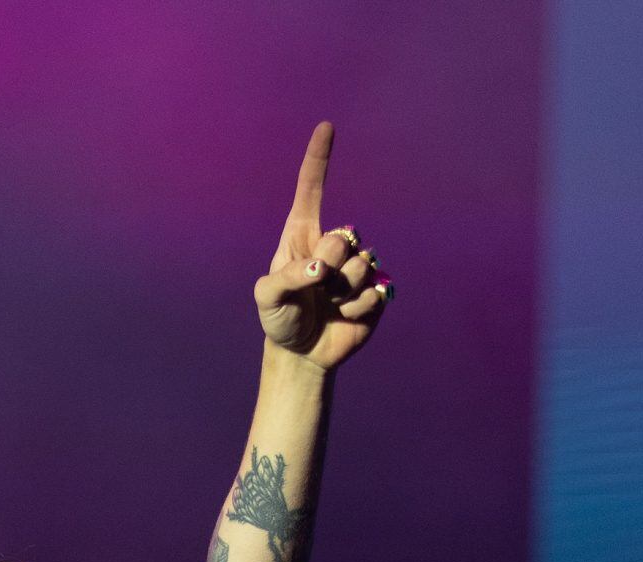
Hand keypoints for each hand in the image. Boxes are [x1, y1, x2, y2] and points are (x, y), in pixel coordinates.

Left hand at [252, 122, 390, 370]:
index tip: (326, 126)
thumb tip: (321, 267)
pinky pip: (375, 291)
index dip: (318, 158)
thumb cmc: (279, 318)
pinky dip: (358, 309)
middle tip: (317, 288)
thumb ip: (288, 277)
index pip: (310, 190)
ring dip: (343, 292)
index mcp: (303, 235)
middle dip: (330, 267)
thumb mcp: (267, 298)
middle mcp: (331, 244)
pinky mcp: (374, 290)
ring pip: (363, 264)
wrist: (302, 352)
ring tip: (329, 305)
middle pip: (343, 237)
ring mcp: (355, 266)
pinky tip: (345, 316)